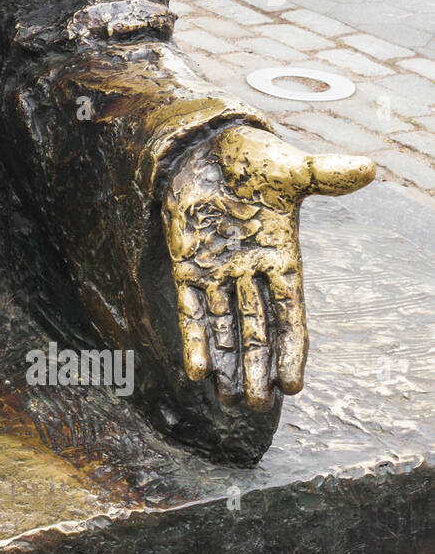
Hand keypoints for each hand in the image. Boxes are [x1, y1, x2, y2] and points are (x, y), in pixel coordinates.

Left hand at [163, 126, 372, 410]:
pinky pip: (189, 308)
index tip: (294, 386)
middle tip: (259, 407)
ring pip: (224, 328)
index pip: (289, 313)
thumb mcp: (291, 169)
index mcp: (281, 257)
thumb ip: (324, 174)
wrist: (206, 146)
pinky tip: (196, 371)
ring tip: (231, 402)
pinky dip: (193, 339)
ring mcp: (216, 272)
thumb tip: (367, 168)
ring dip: (228, 364)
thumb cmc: (254, 158)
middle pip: (256, 330)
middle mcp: (249, 273)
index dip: (292, 349)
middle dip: (258, 368)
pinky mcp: (186, 264)